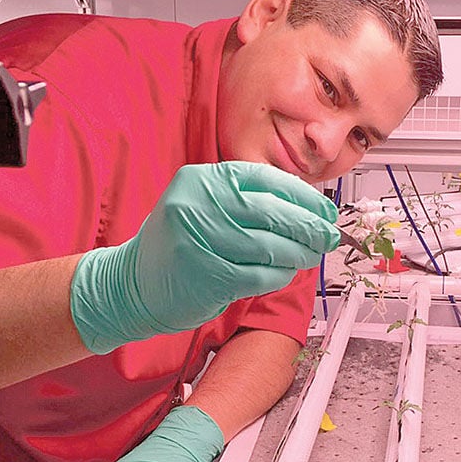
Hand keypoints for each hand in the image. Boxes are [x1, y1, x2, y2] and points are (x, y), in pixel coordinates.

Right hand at [70, 161, 338, 352]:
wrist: (132, 282)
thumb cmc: (179, 243)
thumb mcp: (205, 205)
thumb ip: (248, 200)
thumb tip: (308, 208)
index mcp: (202, 179)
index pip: (266, 180)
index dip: (303, 196)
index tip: (324, 209)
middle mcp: (199, 204)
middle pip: (273, 212)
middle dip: (309, 226)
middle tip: (328, 235)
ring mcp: (201, 241)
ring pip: (271, 246)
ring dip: (300, 253)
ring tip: (312, 255)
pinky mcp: (207, 276)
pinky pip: (260, 275)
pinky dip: (280, 275)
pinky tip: (286, 273)